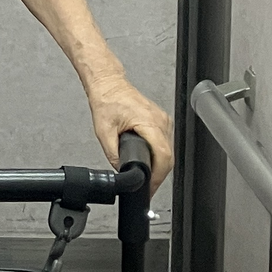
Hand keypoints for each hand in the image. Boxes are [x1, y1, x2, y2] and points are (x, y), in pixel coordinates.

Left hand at [85, 74, 173, 197]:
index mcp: (148, 122)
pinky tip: (151, 161)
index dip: (157, 176)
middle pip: (168, 156)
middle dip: (158, 175)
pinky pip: (165, 142)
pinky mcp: (161, 121)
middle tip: (147, 187)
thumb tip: (120, 169)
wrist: (109, 85)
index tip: (149, 186)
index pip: (163, 155)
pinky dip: (159, 155)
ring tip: (148, 178)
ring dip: (160, 166)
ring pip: (169, 150)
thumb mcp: (103, 132)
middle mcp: (160, 121)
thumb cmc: (107, 100)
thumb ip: (112, 154)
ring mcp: (163, 120)